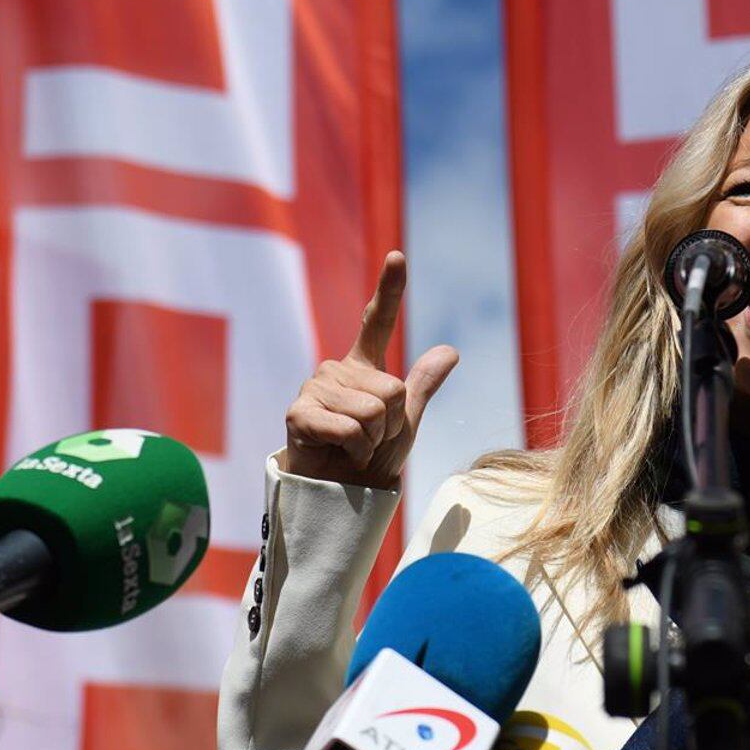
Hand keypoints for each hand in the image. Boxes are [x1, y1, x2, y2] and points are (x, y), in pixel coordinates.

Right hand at [281, 252, 458, 488]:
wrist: (340, 494)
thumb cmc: (369, 455)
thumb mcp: (405, 420)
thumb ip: (422, 385)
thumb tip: (450, 350)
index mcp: (362, 367)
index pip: (377, 321)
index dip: (389, 289)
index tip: (397, 256)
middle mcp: (336, 370)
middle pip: (392, 389)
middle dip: (390, 423)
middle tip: (370, 438)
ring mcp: (314, 388)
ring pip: (373, 410)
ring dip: (372, 439)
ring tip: (353, 446)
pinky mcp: (298, 413)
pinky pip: (351, 427)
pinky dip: (356, 449)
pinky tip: (340, 453)